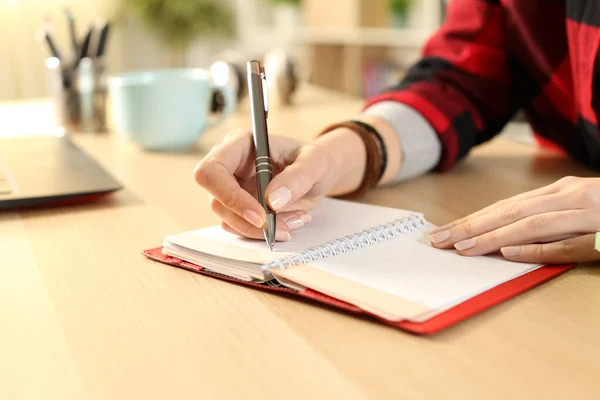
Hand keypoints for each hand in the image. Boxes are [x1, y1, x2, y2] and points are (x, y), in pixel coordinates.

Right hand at [194, 130, 339, 240]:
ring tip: (296, 220)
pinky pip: (240, 228)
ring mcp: (230, 189)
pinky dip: (264, 233)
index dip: (229, 196)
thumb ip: (297, 177)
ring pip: (227, 219)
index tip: (259, 216)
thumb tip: (272, 200)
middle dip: (248, 221)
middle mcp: (229, 166)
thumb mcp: (316, 163)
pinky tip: (290, 222)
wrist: (318, 175)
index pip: (212, 170)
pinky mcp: (238, 208)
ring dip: (260, 230)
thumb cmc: (314, 161)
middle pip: (216, 201)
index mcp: (239, 144)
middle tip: (284, 229)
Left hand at [428, 176, 599, 263]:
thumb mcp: (576, 207)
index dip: (472, 219)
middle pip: (507, 212)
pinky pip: (566, 241)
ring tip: (462, 247)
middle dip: (469, 226)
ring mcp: (585, 211)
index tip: (444, 231)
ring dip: (492, 236)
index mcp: (558, 192)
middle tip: (437, 240)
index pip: (504, 206)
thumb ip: (545, 220)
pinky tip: (510, 252)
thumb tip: (506, 240)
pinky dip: (536, 247)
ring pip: (529, 224)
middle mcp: (566, 196)